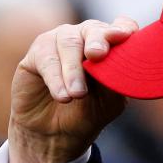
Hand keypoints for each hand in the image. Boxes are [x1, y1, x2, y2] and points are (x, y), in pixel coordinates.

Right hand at [8, 17, 138, 162]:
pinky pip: (47, 59)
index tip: (125, 35)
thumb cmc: (87, 112)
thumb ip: (116, 81)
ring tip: (78, 94)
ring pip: (68, 43)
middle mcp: (85, 37)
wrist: (55, 134)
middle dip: (97, 41)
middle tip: (97, 55)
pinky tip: (63, 96)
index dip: (123, 28)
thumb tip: (121, 67)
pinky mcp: (37, 54)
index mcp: (109, 45)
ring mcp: (59, 42)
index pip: (121, 27)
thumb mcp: (109, 102)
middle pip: (93, 29)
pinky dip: (56, 79)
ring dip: (74, 69)